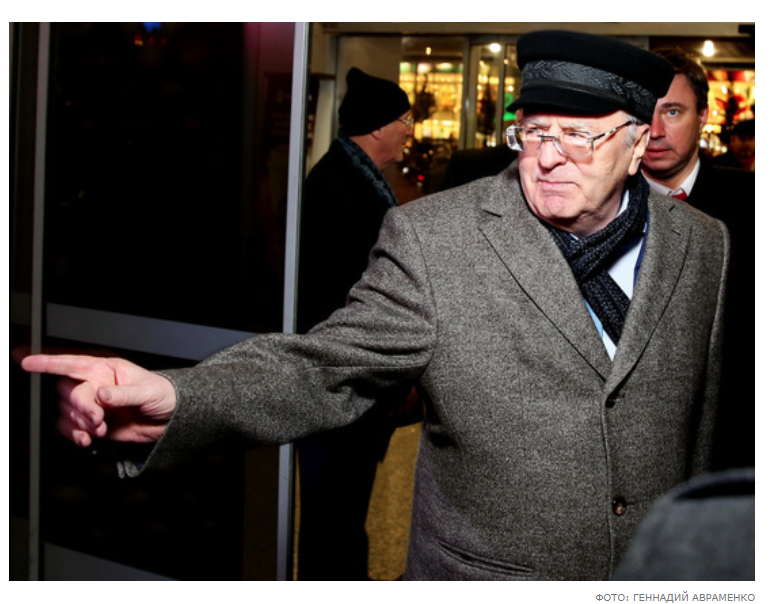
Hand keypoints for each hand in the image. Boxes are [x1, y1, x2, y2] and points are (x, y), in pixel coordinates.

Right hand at [21, 354, 176, 446]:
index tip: (27, 362)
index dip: (48, 362)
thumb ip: (122, 394)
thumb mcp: (147, 391)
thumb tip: (101, 394)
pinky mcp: (91, 423)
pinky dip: (74, 434)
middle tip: (98, 418)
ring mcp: (91, 404)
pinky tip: (87, 438)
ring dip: (79, 423)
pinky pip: (69, 427)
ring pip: (66, 411)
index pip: (72, 363)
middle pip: (66, 391)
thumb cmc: (162, 395)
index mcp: (106, 369)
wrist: (170, 419)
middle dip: (79, 406)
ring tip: (101, 427)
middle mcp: (95, 384)